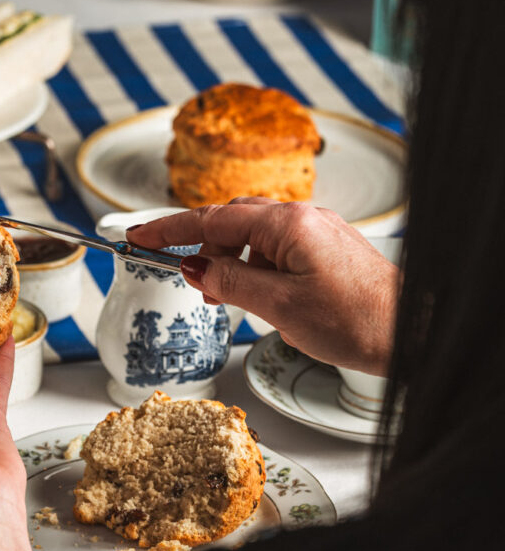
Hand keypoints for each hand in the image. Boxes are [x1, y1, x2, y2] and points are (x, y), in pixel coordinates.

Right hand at [128, 200, 398, 373]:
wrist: (412, 333)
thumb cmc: (357, 321)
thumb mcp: (279, 307)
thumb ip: (230, 282)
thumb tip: (194, 268)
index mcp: (287, 223)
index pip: (211, 219)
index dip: (168, 229)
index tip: (137, 237)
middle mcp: (302, 217)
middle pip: (232, 220)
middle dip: (200, 245)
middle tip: (176, 273)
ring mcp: (317, 230)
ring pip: (254, 236)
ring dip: (231, 261)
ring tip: (223, 297)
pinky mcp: (326, 248)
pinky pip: (277, 247)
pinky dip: (256, 266)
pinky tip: (258, 295)